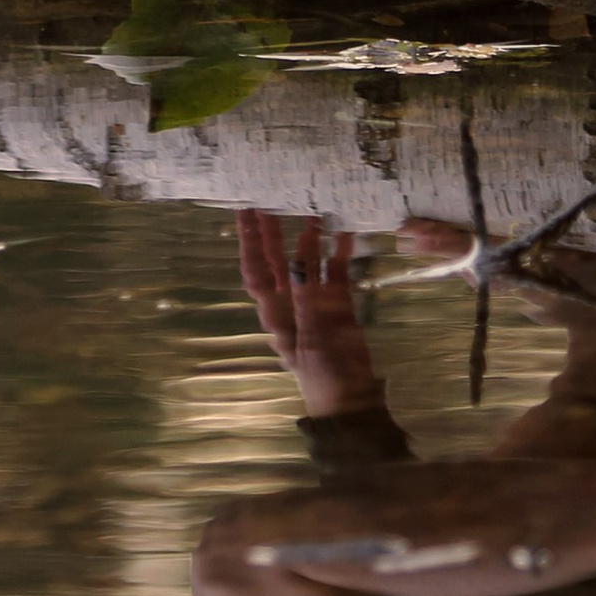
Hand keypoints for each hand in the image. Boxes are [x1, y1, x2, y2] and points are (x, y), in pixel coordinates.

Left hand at [233, 211, 379, 413]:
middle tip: (272, 196)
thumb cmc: (321, 375)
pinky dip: (341, 253)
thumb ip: (306, 302)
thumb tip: (300, 265)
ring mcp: (314, 300)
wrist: (350, 399)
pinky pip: (337, 271)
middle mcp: (289, 300)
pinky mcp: (339, 303)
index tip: (245, 210)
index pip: (254, 269)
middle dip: (272, 230)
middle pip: (275, 258)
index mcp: (273, 312)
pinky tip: (348, 233)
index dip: (248, 241)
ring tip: (315, 207)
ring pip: (307, 260)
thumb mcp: (309, 340)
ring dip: (310, 236)